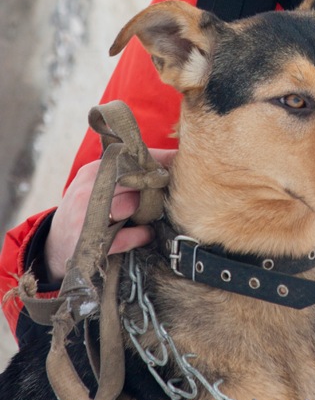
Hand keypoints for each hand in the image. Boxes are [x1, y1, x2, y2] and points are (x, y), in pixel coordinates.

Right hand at [44, 148, 175, 281]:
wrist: (56, 243)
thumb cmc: (87, 207)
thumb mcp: (98, 181)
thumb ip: (129, 168)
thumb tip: (174, 156)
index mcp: (91, 172)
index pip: (128, 159)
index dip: (152, 165)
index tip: (169, 169)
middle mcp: (87, 191)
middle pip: (133, 182)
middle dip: (148, 189)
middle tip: (155, 196)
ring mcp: (88, 217)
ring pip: (131, 205)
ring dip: (143, 212)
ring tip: (143, 215)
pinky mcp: (93, 242)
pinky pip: (129, 235)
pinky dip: (141, 235)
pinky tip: (144, 233)